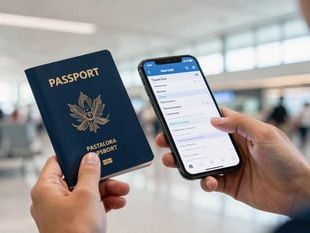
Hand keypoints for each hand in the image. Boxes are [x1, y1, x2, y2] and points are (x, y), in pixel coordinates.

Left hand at [30, 153, 129, 232]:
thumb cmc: (75, 231)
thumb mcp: (87, 195)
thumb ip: (89, 173)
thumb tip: (90, 158)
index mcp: (45, 188)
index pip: (57, 162)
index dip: (74, 156)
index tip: (90, 152)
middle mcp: (50, 199)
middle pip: (76, 178)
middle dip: (99, 178)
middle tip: (115, 174)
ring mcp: (60, 211)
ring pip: (84, 193)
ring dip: (105, 191)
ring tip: (122, 192)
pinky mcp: (70, 222)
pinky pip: (86, 207)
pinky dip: (102, 204)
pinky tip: (118, 203)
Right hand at [157, 106, 309, 215]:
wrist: (298, 193)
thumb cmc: (288, 160)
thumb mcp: (265, 134)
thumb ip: (239, 123)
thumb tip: (214, 120)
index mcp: (240, 131)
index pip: (214, 118)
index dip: (197, 115)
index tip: (178, 112)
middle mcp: (231, 147)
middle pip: (199, 140)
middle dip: (180, 139)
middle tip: (164, 138)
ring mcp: (228, 165)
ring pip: (198, 161)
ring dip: (183, 160)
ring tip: (171, 160)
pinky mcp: (228, 183)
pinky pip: (209, 181)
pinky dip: (205, 181)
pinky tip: (208, 181)